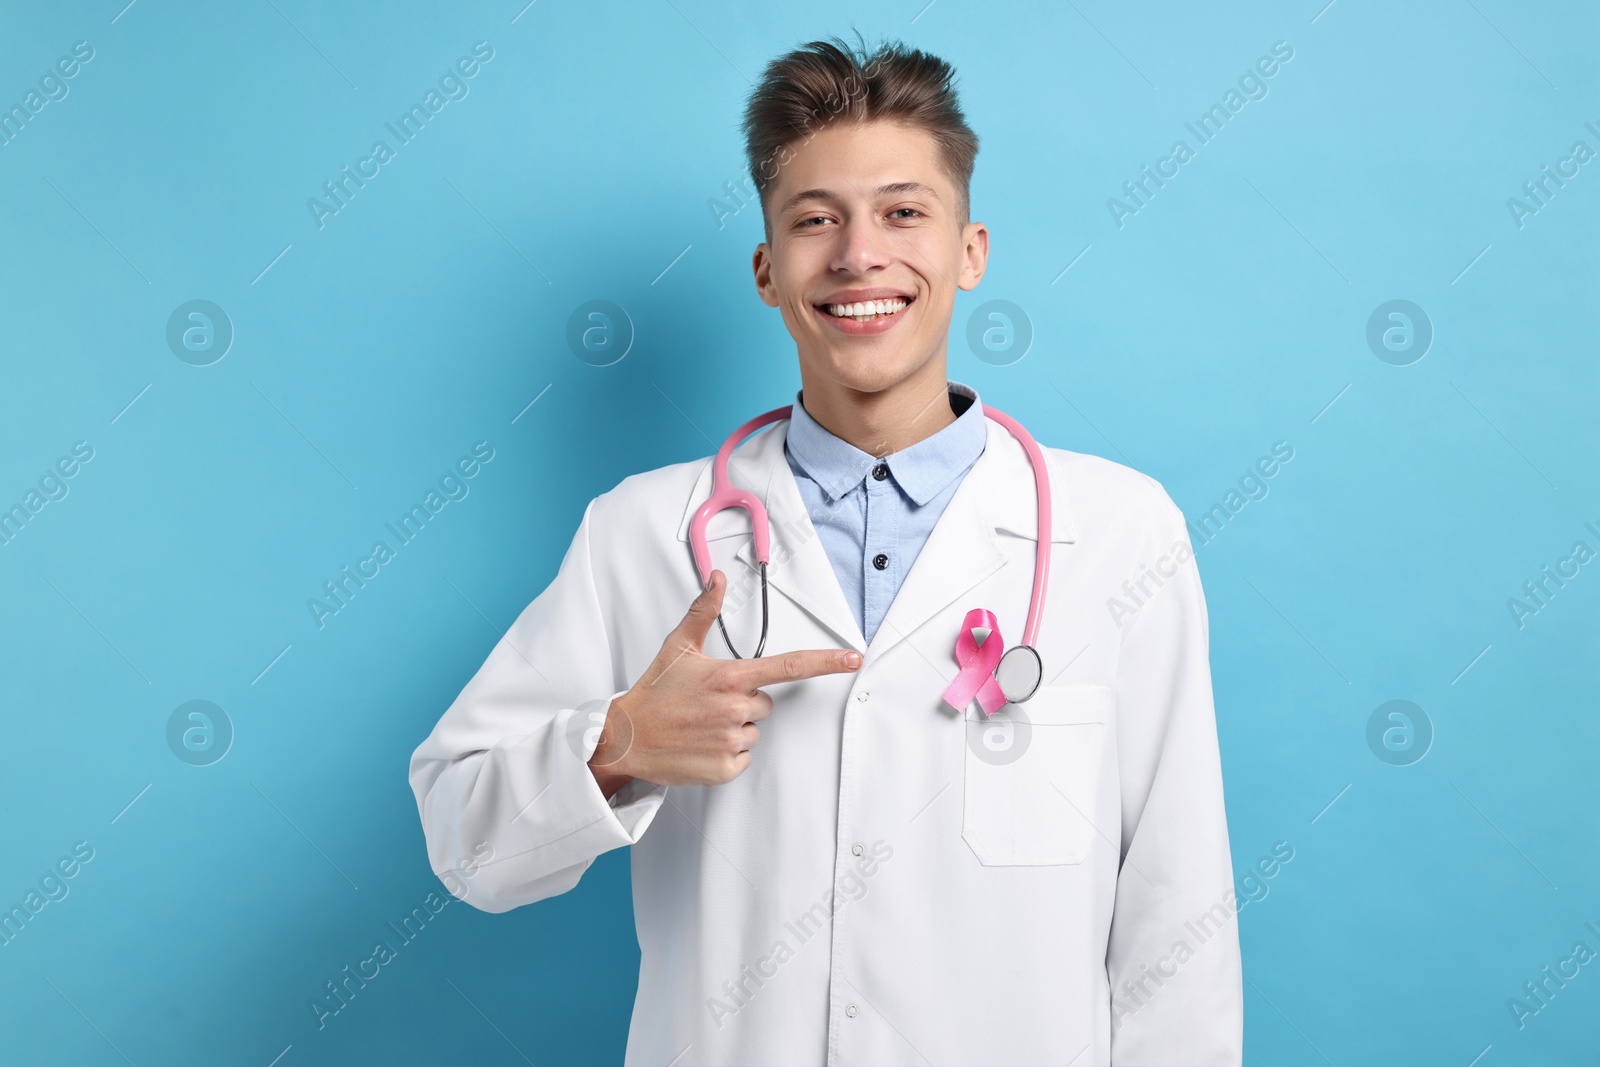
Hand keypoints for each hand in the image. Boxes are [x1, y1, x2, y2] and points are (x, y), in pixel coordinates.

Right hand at [590, 569, 861, 790]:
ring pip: (753, 732)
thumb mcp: (678, 646)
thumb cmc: (655, 691)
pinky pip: (743, 759)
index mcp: (730, 676)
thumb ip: (703, 610)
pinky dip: (726, 755)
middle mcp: (735, 708)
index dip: (826, 662)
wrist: (626, 737)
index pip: (789, 666)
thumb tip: (717, 577)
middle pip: (764, 704)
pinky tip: (700, 745)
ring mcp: (731, 740)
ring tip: (700, 725)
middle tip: (707, 703)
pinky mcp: (725, 768)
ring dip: (733, 729)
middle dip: (742, 703)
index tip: (854, 658)